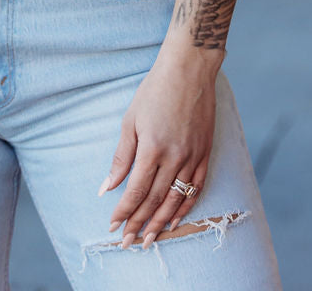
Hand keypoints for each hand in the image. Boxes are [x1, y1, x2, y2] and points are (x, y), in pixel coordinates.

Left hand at [99, 48, 219, 248]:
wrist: (189, 69)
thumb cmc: (154, 90)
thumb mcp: (131, 120)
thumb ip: (122, 157)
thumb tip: (107, 187)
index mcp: (153, 148)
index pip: (135, 191)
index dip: (124, 212)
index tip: (113, 226)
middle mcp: (175, 157)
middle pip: (155, 200)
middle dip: (139, 224)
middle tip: (128, 242)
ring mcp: (193, 156)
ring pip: (176, 199)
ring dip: (161, 223)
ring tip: (149, 239)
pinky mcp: (205, 153)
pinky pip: (196, 188)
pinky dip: (185, 207)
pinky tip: (175, 220)